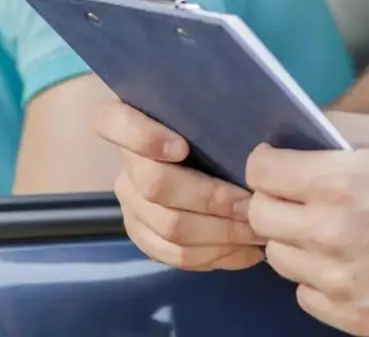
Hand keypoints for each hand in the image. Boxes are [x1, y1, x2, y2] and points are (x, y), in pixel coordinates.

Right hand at [95, 97, 264, 270]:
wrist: (201, 160)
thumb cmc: (211, 127)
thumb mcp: (211, 112)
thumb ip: (217, 115)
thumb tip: (255, 145)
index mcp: (128, 118)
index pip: (112, 122)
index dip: (143, 137)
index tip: (182, 147)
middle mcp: (124, 163)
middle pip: (155, 184)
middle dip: (209, 198)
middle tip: (250, 203)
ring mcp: (129, 202)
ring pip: (167, 227)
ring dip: (219, 232)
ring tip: (256, 230)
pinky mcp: (142, 234)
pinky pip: (173, 254)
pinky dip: (214, 256)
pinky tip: (245, 250)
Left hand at [245, 112, 368, 336]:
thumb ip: (343, 128)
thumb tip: (301, 128)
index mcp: (334, 183)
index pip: (259, 172)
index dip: (267, 164)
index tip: (280, 166)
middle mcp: (327, 234)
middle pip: (259, 216)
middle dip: (274, 202)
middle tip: (300, 200)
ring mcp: (339, 282)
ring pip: (279, 259)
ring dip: (295, 242)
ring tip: (327, 234)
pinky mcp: (357, 319)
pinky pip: (307, 297)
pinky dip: (318, 281)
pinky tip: (346, 267)